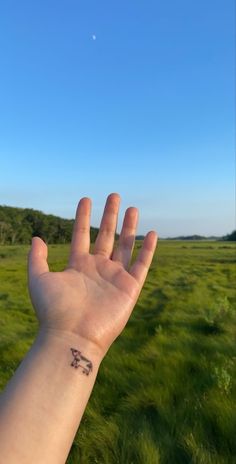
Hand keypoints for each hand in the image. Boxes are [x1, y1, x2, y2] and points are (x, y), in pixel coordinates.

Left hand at [28, 193, 157, 357]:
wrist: (73, 335)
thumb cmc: (54, 310)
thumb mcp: (40, 279)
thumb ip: (37, 258)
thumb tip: (37, 237)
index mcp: (78, 265)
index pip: (82, 235)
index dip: (83, 217)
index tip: (86, 199)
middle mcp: (97, 269)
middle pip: (106, 236)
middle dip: (110, 216)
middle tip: (114, 196)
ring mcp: (115, 277)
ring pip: (125, 246)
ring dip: (129, 227)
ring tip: (132, 208)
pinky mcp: (130, 287)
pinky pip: (142, 264)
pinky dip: (148, 249)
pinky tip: (151, 234)